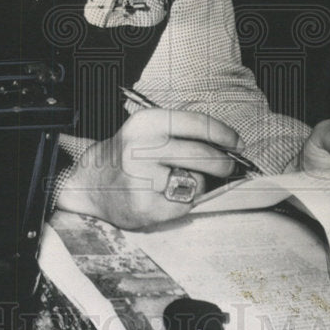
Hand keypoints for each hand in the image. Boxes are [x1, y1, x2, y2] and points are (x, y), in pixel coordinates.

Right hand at [56, 108, 242, 229]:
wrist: (91, 182)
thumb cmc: (130, 155)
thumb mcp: (150, 131)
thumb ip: (184, 134)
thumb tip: (229, 147)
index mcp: (147, 123)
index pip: (198, 124)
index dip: (224, 135)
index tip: (238, 144)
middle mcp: (142, 148)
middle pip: (202, 154)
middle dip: (223, 163)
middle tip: (228, 167)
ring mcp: (142, 179)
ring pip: (196, 181)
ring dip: (197, 184)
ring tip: (177, 181)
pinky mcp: (145, 207)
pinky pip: (184, 205)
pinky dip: (182, 203)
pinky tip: (164, 198)